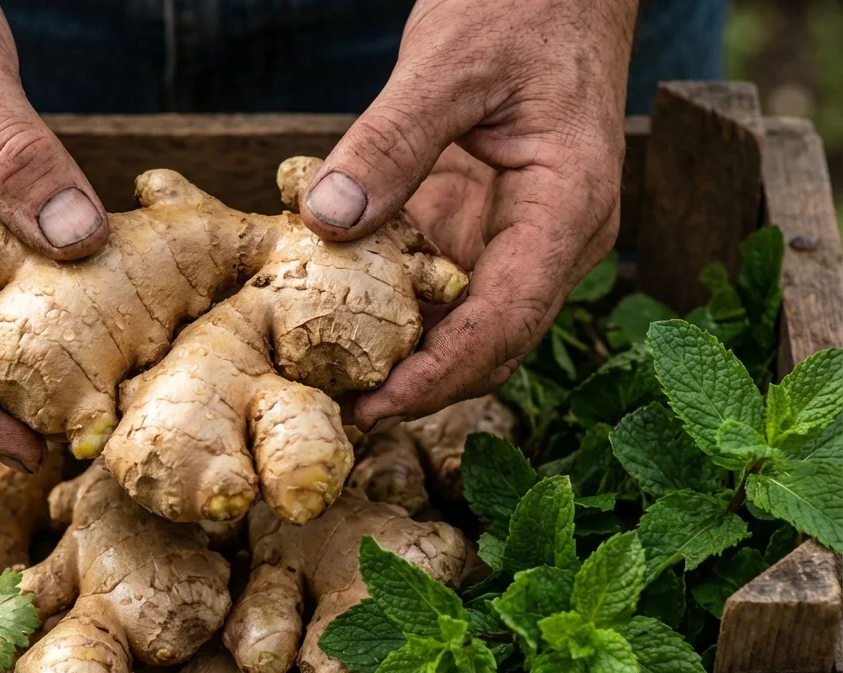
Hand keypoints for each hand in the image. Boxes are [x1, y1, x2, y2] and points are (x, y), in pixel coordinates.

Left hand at [299, 0, 637, 429]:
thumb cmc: (520, 7)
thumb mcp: (447, 65)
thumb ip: (390, 141)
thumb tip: (327, 219)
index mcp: (567, 206)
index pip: (507, 319)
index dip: (439, 375)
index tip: (374, 407)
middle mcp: (552, 238)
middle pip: (488, 342)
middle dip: (416, 386)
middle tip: (333, 412)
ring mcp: (519, 235)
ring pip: (461, 322)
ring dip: (400, 354)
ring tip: (324, 380)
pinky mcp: (482, 223)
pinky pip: (437, 281)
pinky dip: (390, 304)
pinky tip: (333, 316)